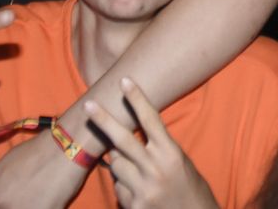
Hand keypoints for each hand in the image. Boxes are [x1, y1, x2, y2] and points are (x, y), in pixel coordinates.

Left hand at [88, 81, 217, 208]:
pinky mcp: (135, 206)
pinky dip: (124, 187)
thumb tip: (123, 139)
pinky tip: (140, 193)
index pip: (150, 120)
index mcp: (171, 153)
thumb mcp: (178, 161)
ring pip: (116, 165)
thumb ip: (155, 149)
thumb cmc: (188, 186)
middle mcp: (156, 169)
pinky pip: (118, 188)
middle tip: (88, 104)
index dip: (137, 99)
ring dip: (120, 164)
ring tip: (139, 174)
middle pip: (123, 140)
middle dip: (104, 120)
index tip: (125, 81)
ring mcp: (144, 189)